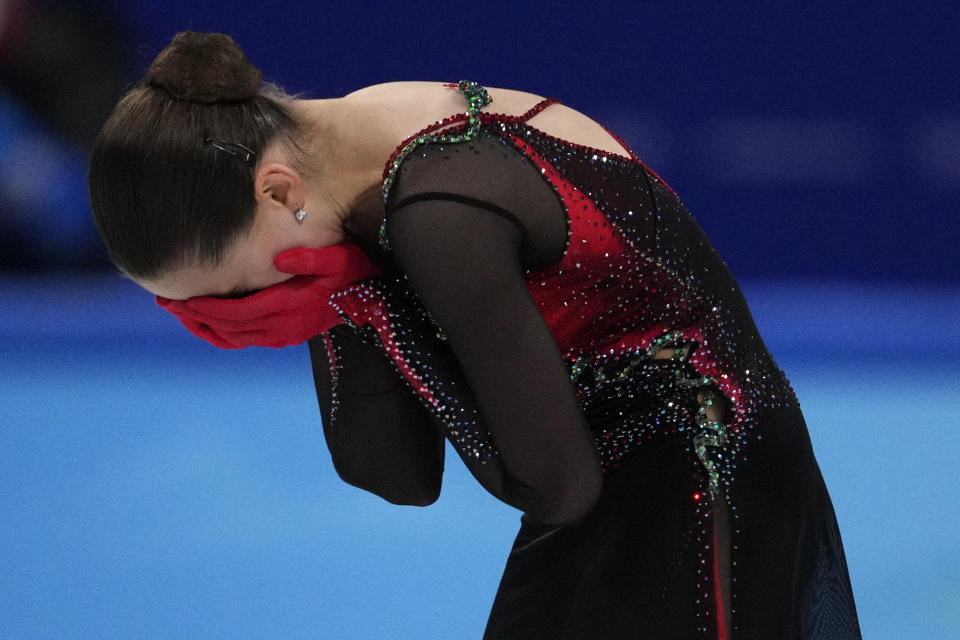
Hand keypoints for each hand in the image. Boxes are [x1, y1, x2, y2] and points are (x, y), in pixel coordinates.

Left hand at [156, 243, 379, 348]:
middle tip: (167, 302)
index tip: (180, 296)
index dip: (206, 306)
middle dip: (195, 316)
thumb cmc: (353, 269)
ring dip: (204, 327)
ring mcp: (284, 335)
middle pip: (228, 326)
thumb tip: (278, 261)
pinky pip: (245, 342)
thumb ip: (309, 259)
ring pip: (233, 338)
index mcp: (290, 305)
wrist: (372, 295)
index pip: (237, 310)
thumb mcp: (338, 257)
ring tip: (180, 313)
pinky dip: (222, 336)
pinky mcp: (286, 337)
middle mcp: (283, 326)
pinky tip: (207, 325)